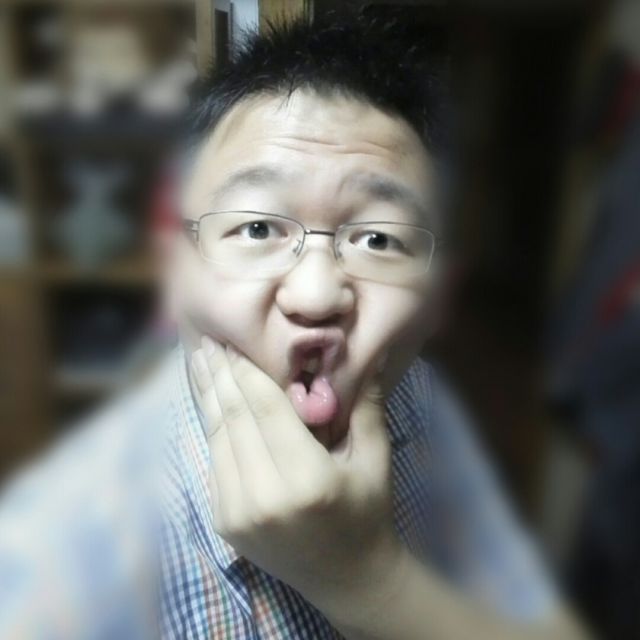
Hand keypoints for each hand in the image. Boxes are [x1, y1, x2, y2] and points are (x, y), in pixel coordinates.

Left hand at [190, 336, 405, 620]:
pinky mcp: (223, 522)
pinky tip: (210, 401)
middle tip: (207, 340)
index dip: (245, 369)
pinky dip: (212, 427)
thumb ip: (367, 404)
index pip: (265, 408)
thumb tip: (373, 351)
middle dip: (218, 374)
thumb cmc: (367, 512)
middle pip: (234, 418)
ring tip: (200, 361)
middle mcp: (264, 496)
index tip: (231, 340)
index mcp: (307, 479)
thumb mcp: (375, 457)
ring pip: (217, 437)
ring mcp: (237, 512)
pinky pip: (215, 461)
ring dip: (208, 396)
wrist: (346, 578)